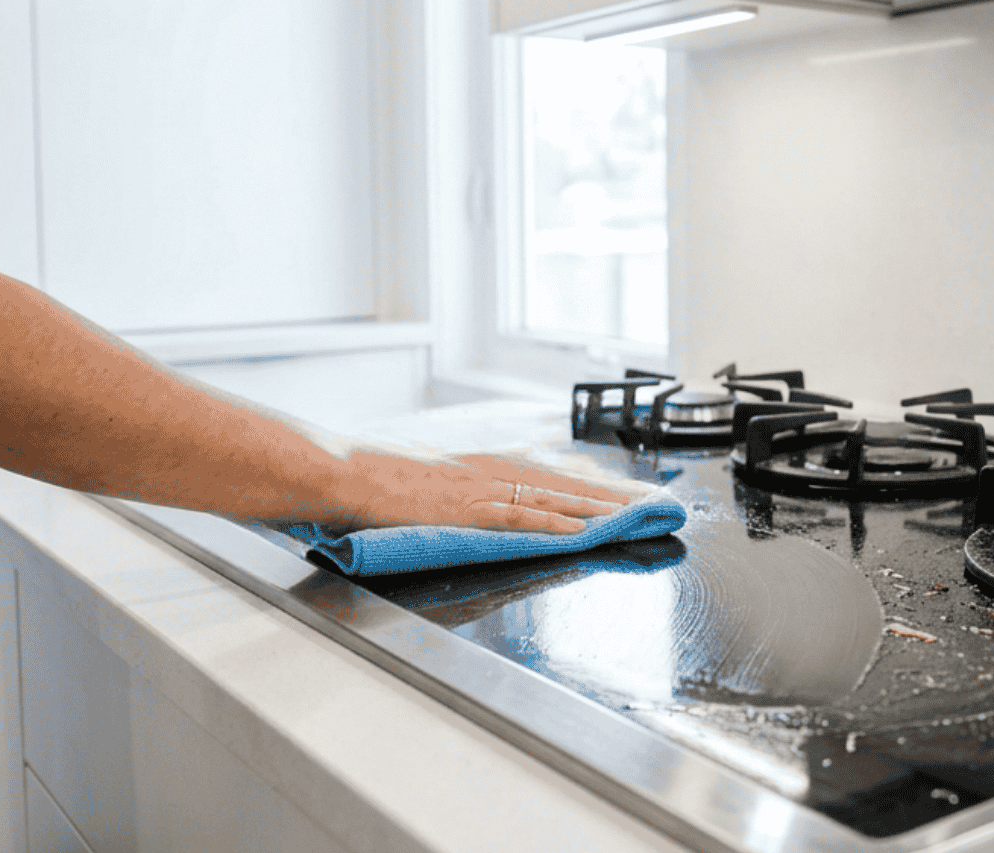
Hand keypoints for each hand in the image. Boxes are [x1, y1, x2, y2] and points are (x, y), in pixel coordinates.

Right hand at [335, 451, 630, 534]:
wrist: (342, 473)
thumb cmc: (371, 478)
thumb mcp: (422, 479)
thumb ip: (454, 491)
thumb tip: (469, 502)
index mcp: (478, 465)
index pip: (546, 472)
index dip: (588, 481)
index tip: (621, 487)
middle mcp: (488, 471)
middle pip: (562, 481)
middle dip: (609, 492)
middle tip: (651, 498)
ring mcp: (480, 490)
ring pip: (553, 496)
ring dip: (597, 506)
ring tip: (635, 513)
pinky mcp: (467, 510)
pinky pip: (520, 516)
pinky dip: (554, 522)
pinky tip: (581, 529)